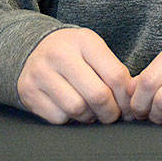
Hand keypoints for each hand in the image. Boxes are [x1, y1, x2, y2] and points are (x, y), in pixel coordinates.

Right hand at [17, 27, 131, 124]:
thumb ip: (114, 71)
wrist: (35, 48)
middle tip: (113, 115)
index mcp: (84, 41)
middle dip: (111, 112)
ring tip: (93, 112)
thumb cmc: (74, 53)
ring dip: (90, 117)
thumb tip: (133, 98)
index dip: (127, 98)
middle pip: (97, 95)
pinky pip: (58, 117)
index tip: (129, 107)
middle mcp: (60, 54)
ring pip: (77, 109)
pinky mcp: (28, 91)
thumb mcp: (94, 50)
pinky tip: (72, 110)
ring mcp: (41, 73)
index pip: (116, 76)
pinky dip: (70, 119)